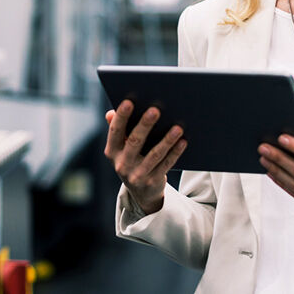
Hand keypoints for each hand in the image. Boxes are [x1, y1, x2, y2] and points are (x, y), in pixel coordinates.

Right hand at [104, 99, 187, 214]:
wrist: (141, 192)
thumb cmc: (132, 159)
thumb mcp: (121, 147)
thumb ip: (117, 129)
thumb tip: (111, 113)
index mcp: (112, 152)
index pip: (115, 131)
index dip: (121, 116)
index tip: (129, 102)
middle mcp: (122, 164)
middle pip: (134, 141)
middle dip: (145, 125)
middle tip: (155, 110)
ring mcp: (137, 175)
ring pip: (154, 155)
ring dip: (167, 140)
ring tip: (178, 127)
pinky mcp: (152, 182)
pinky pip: (166, 165)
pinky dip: (175, 153)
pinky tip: (183, 141)